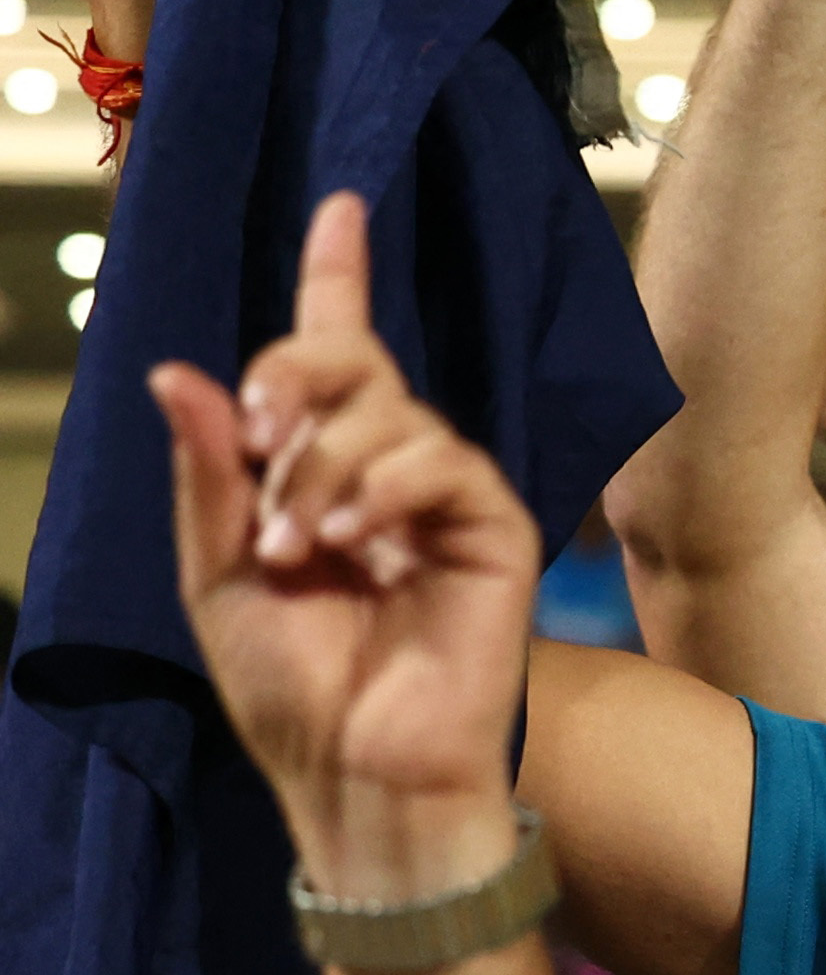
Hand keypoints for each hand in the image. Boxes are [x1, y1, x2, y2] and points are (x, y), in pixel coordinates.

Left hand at [149, 194, 543, 897]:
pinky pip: (442, 463)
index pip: (336, 353)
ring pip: (388, 414)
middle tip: (254, 447)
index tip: (341, 205)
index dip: (337, 277)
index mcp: (323, 471)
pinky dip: (381, 490)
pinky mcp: (496, 530)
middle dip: (290, 382)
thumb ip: (209, 475)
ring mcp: (447, 497)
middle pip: (348, 363)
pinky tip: (351, 542)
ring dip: (319, 468)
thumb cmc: (289, 688)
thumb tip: (179, 372)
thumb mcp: (214, 572)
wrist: (354, 769)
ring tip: (295, 546)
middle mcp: (391, 469)